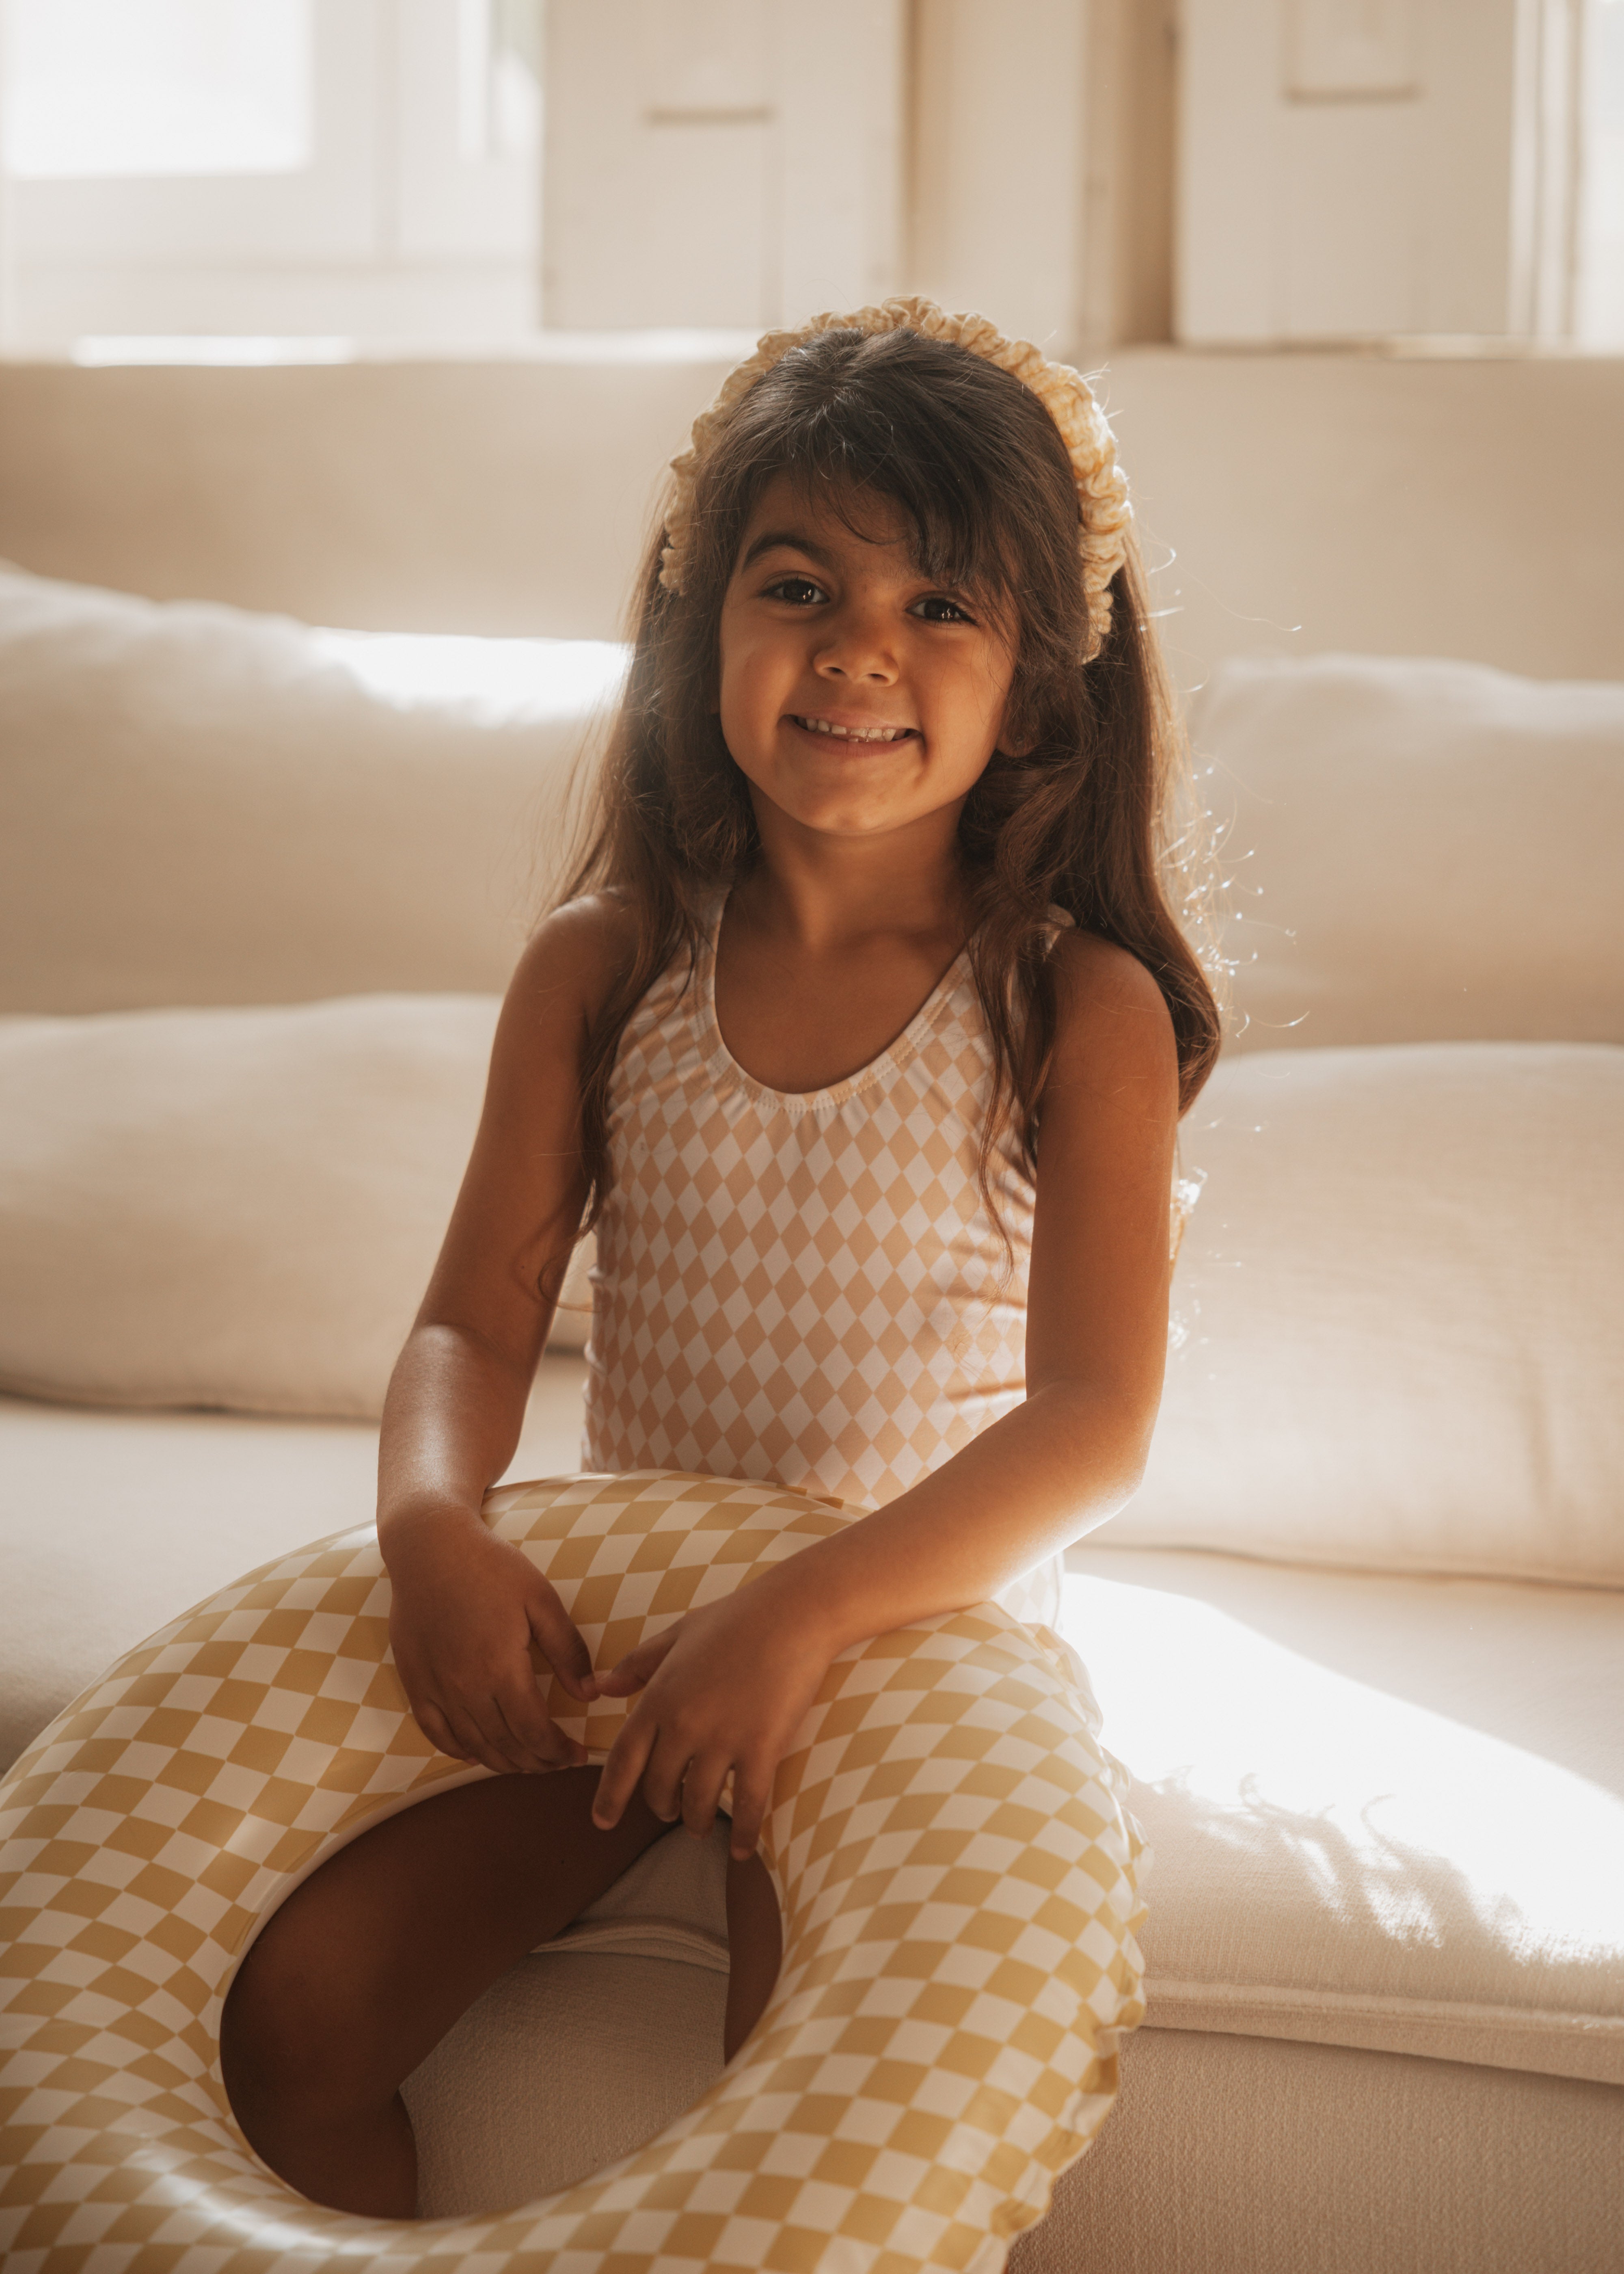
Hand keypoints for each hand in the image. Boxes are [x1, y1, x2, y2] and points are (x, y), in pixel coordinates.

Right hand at [386, 1513, 597, 1774]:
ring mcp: (435, 1688)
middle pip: (506, 1746)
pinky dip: (460, 1751)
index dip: (558, 1752)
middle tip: (559, 1763)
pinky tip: (479, 1753)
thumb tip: (589, 1693)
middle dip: (537, 1762)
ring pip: (473, 1746)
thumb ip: (567, 1649)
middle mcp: (464, 1687)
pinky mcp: (414, 1681)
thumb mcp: (540, 1599)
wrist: (429, 1547)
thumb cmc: (490, 1566)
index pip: (534, 1731)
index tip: (578, 1756)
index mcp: (500, 1667)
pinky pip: (436, 1733)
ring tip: (528, 1762)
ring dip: (504, 1762)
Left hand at [590, 1581, 834, 1859]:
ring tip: (700, 1826)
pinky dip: (743, 1834)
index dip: (610, 1796)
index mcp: (659, 1697)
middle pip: (660, 1788)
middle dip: (661, 1807)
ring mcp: (723, 1739)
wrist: (794, 1613)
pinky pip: (748, 1806)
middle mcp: (684, 1724)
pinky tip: (740, 1849)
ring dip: (696, 1822)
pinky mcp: (761, 1749)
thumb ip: (636, 1665)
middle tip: (669, 1811)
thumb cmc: (735, 1619)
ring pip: (698, 1803)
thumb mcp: (676, 1634)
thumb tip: (597, 1686)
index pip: (624, 1760)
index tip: (601, 1822)